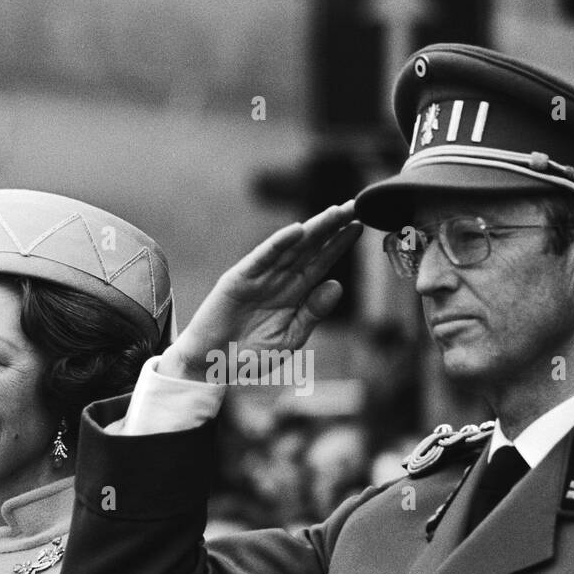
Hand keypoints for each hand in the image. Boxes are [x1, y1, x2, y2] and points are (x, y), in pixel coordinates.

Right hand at [161, 202, 361, 381]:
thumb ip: (312, 313)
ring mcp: (259, 277)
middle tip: (356, 206)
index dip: (339, 244)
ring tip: (336, 212)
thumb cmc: (250, 355)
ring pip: (290, 247)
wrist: (212, 367)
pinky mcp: (238, 279)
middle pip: (310, 248)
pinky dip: (278, 243)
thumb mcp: (290, 338)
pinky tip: (297, 230)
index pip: (321, 263)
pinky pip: (262, 258)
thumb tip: (337, 284)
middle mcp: (279, 279)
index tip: (360, 226)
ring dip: (312, 229)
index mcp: (294, 294)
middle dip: (332, 227)